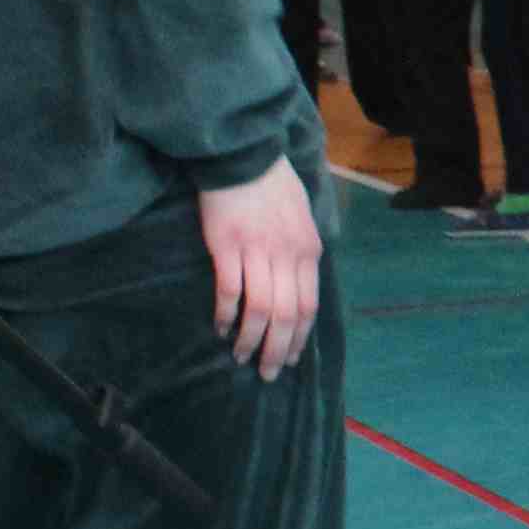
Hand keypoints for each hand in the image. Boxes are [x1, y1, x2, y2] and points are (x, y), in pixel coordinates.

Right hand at [195, 163, 321, 374]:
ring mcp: (257, 252)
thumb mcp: (302, 218)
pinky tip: (221, 327)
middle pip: (286, 316)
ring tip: (241, 357)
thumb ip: (302, 253)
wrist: (244, 156)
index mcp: (308, 251)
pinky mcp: (227, 248)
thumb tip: (298, 287)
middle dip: (277, 351)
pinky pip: (230, 292)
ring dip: (250, 340)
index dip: (299, 338)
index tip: (290, 358)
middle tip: (268, 373)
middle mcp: (287, 256)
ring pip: (259, 311)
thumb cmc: (273, 186)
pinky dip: (226, 315)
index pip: (308, 306)